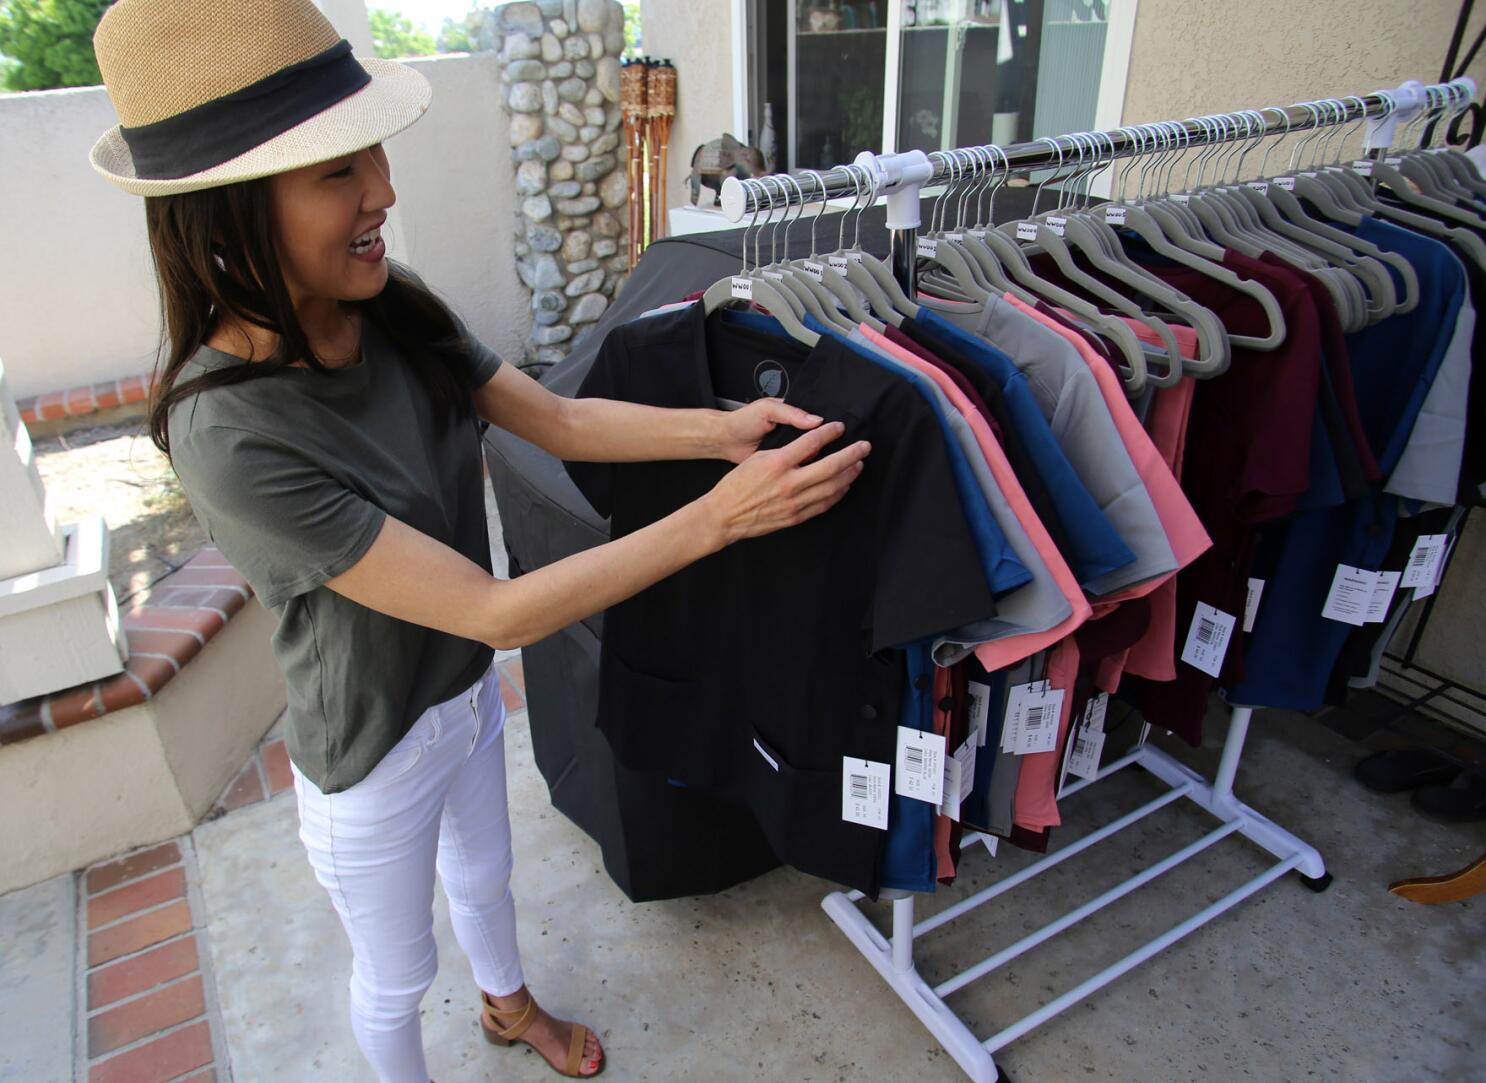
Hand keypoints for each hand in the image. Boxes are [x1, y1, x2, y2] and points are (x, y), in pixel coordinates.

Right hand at [700, 421, 870, 545]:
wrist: (724, 515)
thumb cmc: (737, 484)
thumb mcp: (759, 458)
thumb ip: (787, 452)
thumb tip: (812, 447)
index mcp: (777, 463)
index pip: (812, 442)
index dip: (830, 432)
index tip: (840, 427)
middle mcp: (789, 483)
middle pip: (831, 466)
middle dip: (852, 454)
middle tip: (865, 446)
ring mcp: (794, 502)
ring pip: (832, 486)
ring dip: (849, 474)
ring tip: (858, 464)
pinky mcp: (796, 517)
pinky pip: (824, 504)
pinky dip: (838, 493)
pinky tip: (844, 485)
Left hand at [714, 398, 825, 463]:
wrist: (725, 440)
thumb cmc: (742, 421)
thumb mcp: (766, 409)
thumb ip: (790, 413)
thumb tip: (816, 420)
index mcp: (794, 414)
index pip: (820, 420)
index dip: (830, 427)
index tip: (841, 431)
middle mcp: (796, 432)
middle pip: (819, 439)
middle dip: (827, 444)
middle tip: (835, 449)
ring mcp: (791, 450)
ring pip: (812, 455)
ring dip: (817, 458)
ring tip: (826, 461)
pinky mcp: (784, 465)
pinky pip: (799, 467)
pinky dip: (804, 469)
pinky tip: (811, 472)